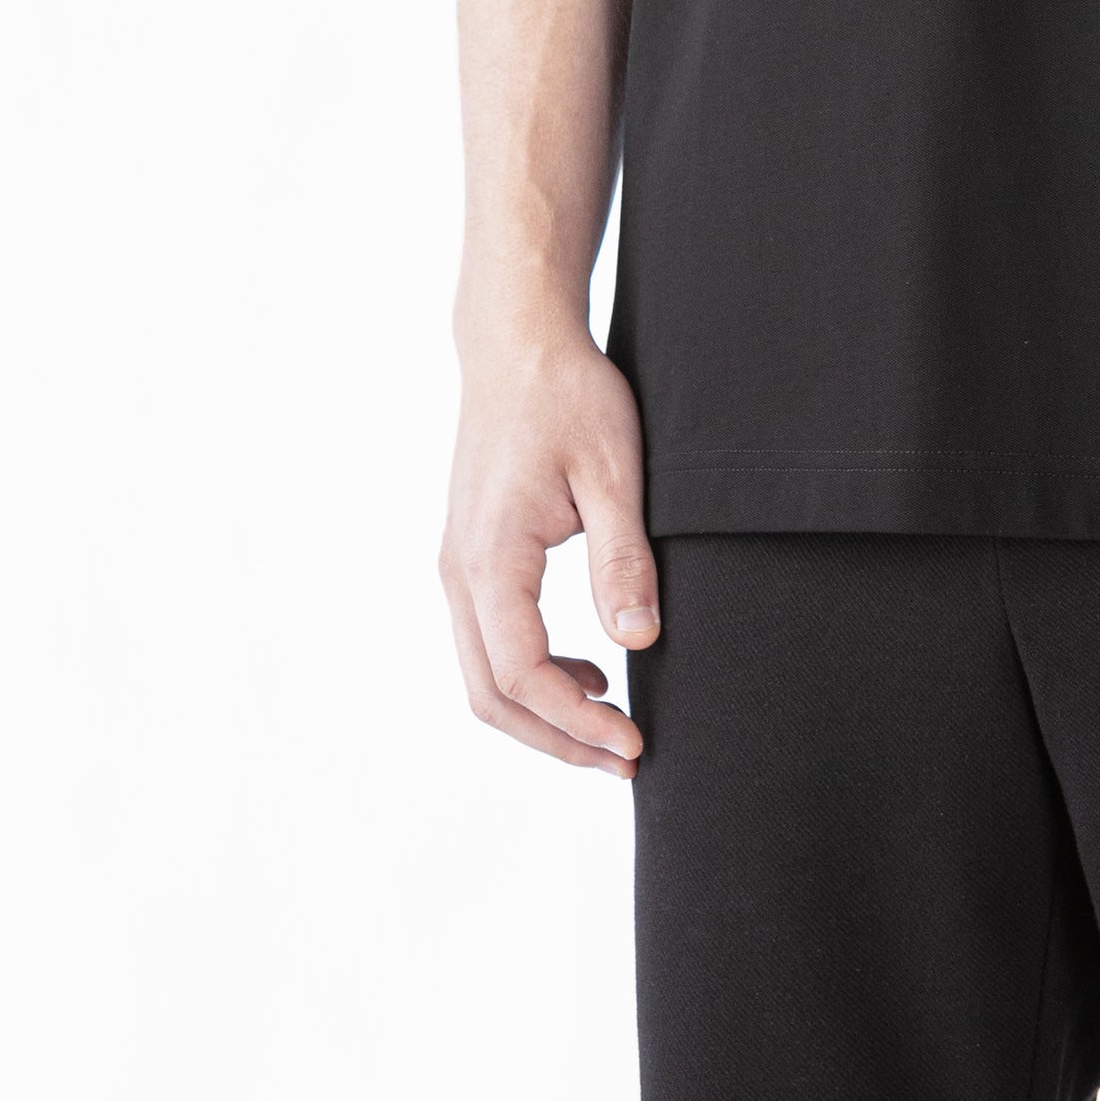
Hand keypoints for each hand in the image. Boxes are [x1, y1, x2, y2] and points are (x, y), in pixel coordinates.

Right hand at [439, 320, 658, 773]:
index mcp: (491, 557)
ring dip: (543, 714)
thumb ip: (623, 558)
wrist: (517, 342)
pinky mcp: (472, 555)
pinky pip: (489, 640)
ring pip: (484, 675)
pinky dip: (532, 675)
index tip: (634, 744)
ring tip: (612, 727)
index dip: (576, 724)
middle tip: (627, 758)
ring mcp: (460, 565)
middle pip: (491, 695)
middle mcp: (460, 572)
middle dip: (557, 740)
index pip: (522, 675)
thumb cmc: (567, 395)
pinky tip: (588, 670)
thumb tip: (639, 640)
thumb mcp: (613, 471)